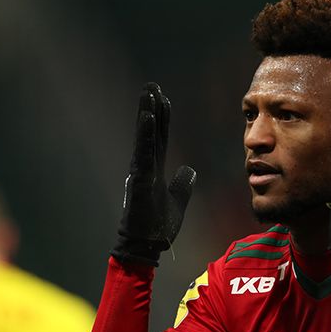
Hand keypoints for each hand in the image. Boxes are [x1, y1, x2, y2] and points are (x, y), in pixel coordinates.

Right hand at [111, 83, 196, 266]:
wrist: (146, 246)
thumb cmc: (157, 227)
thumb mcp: (177, 200)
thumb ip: (182, 184)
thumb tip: (189, 170)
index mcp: (156, 169)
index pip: (160, 137)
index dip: (162, 118)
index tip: (163, 98)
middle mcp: (147, 166)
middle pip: (152, 131)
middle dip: (152, 107)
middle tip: (152, 85)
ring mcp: (142, 171)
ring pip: (146, 137)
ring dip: (146, 113)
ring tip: (148, 92)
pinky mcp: (140, 178)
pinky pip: (145, 151)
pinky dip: (145, 133)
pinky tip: (147, 116)